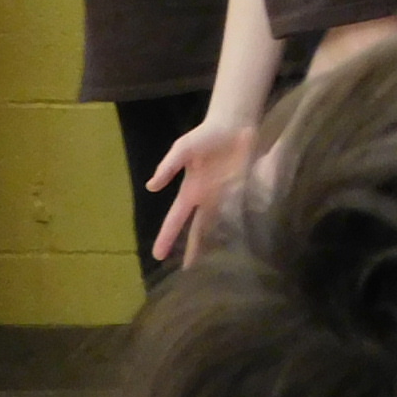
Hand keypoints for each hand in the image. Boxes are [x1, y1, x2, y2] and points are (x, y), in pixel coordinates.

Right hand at [147, 117, 256, 265]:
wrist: (236, 123)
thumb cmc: (206, 135)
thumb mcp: (183, 149)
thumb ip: (168, 167)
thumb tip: (150, 187)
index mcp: (190, 191)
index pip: (175, 219)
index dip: (166, 236)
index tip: (157, 256)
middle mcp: (208, 198)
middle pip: (199, 229)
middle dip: (192, 249)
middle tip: (188, 272)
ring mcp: (228, 196)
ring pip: (221, 225)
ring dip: (217, 242)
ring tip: (216, 265)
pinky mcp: (246, 190)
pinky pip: (242, 212)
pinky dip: (241, 226)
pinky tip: (243, 242)